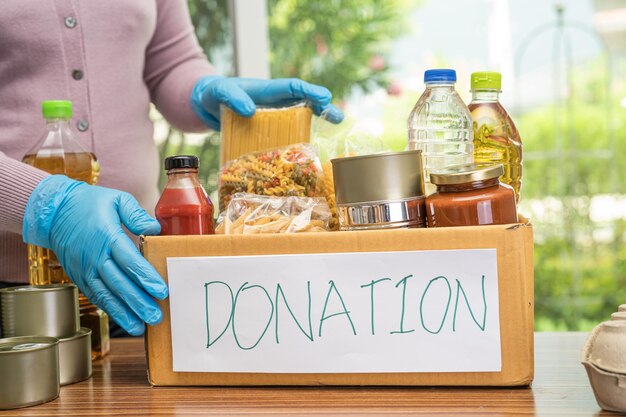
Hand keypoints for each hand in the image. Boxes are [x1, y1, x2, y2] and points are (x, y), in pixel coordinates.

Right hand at [22, 175, 167, 335]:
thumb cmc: (91, 204)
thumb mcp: (117, 199)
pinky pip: (96, 296)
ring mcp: (85, 269)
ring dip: (124, 312)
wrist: (55, 210)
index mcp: (106, 236)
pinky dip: (110, 309)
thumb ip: (137, 214)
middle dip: (138, 302)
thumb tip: (155, 229)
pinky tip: (124, 320)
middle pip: (119, 283)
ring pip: (106, 294)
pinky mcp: (79, 276)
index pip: (129, 261)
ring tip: (141, 326)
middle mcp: (94, 256)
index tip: (161, 291)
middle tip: (156, 316)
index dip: (145, 277)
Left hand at [190, 76, 343, 130]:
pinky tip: (306, 155)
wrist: (203, 105)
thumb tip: (250, 110)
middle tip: (338, 117)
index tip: (324, 98)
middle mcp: (273, 103)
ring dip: (315, 126)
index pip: (292, 87)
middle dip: (322, 107)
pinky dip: (296, 143)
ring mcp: (271, 118)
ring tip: (333, 132)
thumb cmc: (212, 93)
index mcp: (266, 90)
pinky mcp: (266, 132)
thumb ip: (232, 97)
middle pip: (303, 102)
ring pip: (298, 120)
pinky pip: (284, 136)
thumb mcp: (219, 92)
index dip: (309, 91)